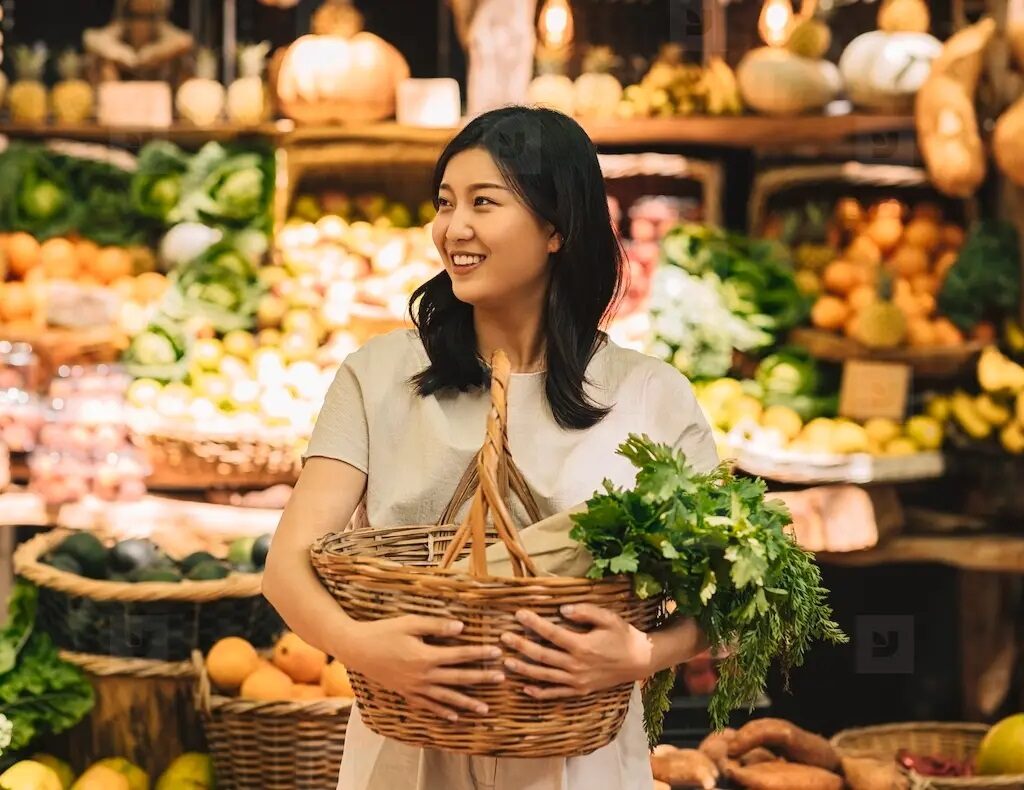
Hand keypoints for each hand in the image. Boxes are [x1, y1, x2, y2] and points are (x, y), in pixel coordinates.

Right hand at [341, 616, 504, 720]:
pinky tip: (454, 717)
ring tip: (485, 709)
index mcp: (426, 656)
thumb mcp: (410, 623)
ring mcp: (414, 688)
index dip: (479, 653)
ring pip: (446, 697)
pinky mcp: (406, 693)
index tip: (497, 652)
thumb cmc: (384, 632)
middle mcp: (423, 676)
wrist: (357, 649)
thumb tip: (462, 627)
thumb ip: (436, 625)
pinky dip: (442, 712)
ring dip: (467, 703)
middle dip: (481, 678)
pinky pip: (428, 706)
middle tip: (501, 678)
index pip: (460, 655)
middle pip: (458, 679)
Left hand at [500, 605, 653, 699]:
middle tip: (503, 638)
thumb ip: (585, 611)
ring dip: (524, 670)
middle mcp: (576, 665)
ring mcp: (577, 681)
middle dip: (521, 646)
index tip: (518, 614)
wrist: (639, 660)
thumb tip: (562, 609)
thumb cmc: (623, 635)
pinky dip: (540, 693)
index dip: (533, 623)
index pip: (551, 633)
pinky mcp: (580, 690)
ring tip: (506, 663)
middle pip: (542, 656)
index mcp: (582, 645)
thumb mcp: (608, 618)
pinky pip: (556, 694)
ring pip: (544, 676)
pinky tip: (525, 688)